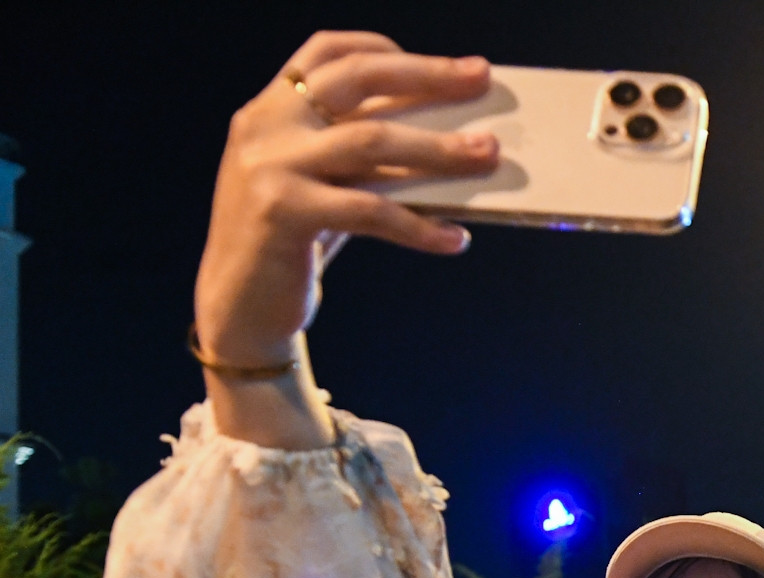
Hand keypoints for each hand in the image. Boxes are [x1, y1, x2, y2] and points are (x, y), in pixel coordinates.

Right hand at [196, 34, 495, 380]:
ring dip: (437, 149)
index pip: (326, 52)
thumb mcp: (324, 184)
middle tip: (480, 79)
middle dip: (426, 76)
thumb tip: (448, 141)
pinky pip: (370, 211)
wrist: (239, 306)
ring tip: (487, 156)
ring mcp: (269, 165)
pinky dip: (419, 226)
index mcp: (271, 108)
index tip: (443, 65)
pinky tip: (455, 240)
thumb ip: (363, 157)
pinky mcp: (282, 211)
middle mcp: (264, 125)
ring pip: (371, 141)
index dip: (384, 48)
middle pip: (356, 80)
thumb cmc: (293, 242)